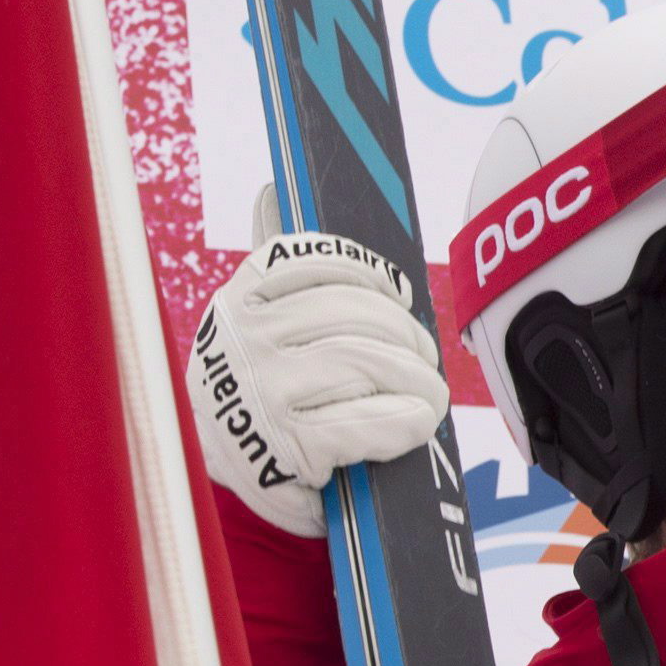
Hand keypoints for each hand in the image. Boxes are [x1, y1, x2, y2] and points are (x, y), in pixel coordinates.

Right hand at [187, 193, 446, 536]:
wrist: (237, 474)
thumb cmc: (268, 392)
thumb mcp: (261, 330)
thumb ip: (283, 275)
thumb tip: (273, 191)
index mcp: (239, 299)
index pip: (311, 260)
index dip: (369, 272)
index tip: (398, 294)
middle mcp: (242, 337)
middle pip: (355, 314)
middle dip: (408, 337)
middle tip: (424, 361)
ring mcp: (259, 390)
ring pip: (365, 362)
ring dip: (416, 380)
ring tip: (428, 396)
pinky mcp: (282, 444)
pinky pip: (366, 421)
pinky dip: (405, 420)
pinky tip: (414, 422)